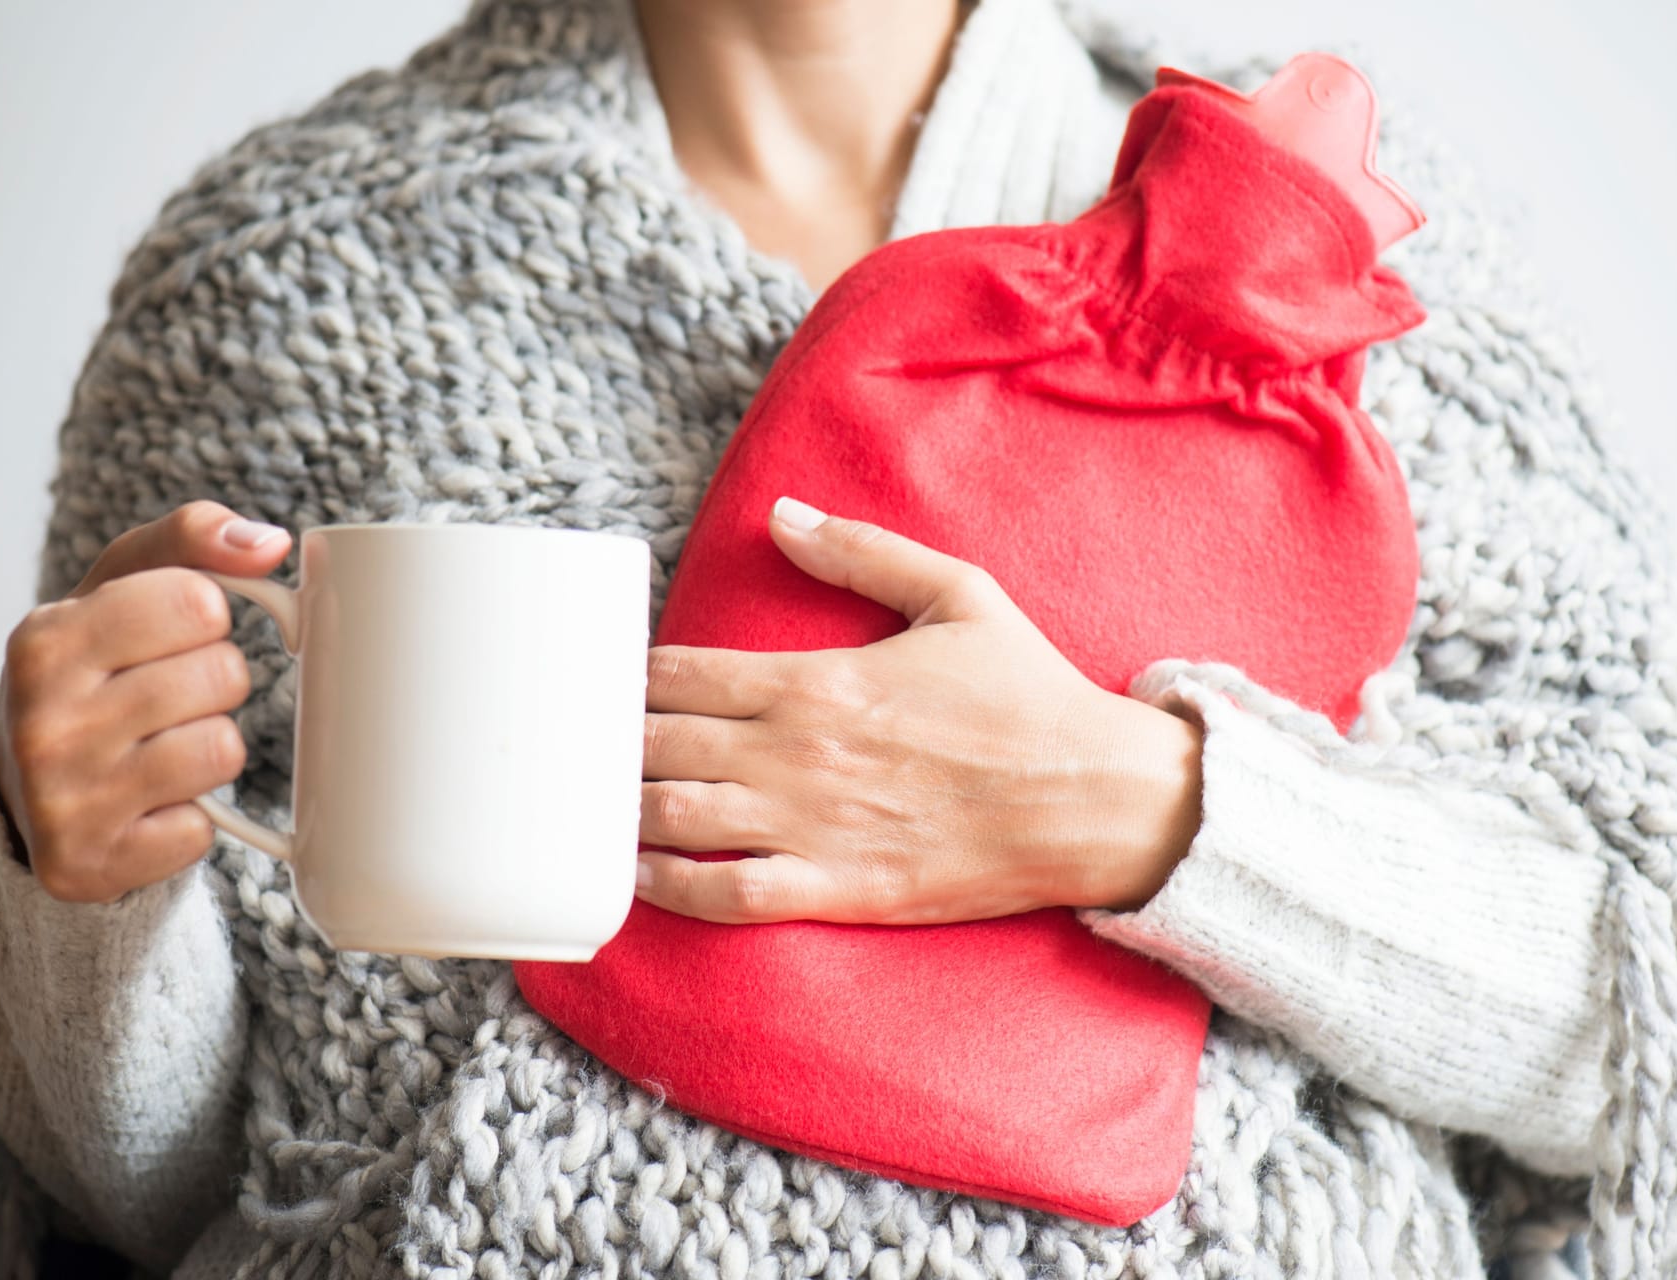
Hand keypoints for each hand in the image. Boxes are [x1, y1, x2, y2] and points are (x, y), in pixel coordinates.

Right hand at [0, 500, 292, 903]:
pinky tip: (146, 804)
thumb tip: (270, 542)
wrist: (26, 788)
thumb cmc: (93, 668)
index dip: (205, 617)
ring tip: (159, 747)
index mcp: (46, 639)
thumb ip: (192, 539)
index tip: (173, 634)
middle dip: (215, 683)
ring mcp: (61, 799)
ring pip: (223, 750)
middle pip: (223, 676)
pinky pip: (201, 830)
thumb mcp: (123, 585)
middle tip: (166, 697)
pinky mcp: (85, 865)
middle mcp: (43, 720)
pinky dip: (188, 818)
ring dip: (210, 748)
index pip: (200, 601)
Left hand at [634, 497, 1204, 924]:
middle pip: (659, 745)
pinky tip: (641, 878)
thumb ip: (860, 552)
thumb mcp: (957, 594)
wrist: (1095, 797)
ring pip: (677, 819)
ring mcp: (814, 826)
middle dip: (609, 746)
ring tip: (591, 809)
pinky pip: (731, 895)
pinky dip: (672, 890)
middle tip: (581, 750)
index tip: (609, 685)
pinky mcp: (841, 890)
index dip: (628, 679)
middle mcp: (799, 752)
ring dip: (624, 812)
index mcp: (817, 678)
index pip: (679, 673)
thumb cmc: (1027, 697)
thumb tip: (782, 514)